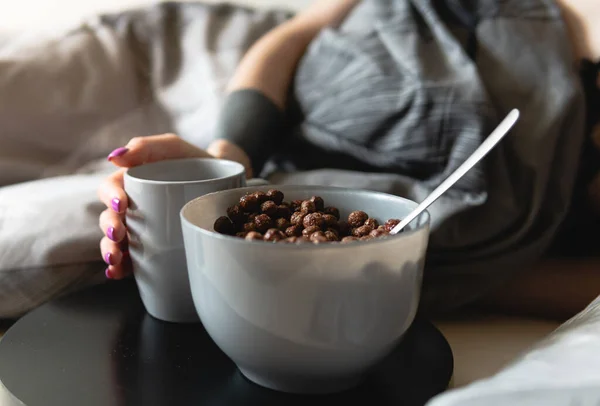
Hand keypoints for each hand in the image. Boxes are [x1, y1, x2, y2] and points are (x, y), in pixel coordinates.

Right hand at [97, 134, 251, 279]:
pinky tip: (117, 273)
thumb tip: (115, 157)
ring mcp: (140, 228)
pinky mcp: (153, 246)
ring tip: (116, 259)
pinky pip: (132, 259)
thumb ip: (147, 146)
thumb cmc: (194, 160)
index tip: (122, 204)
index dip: (109, 196)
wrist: (225, 181)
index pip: (109, 188)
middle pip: (109, 217)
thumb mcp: (173, 148)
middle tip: (119, 235)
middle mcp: (131, 206)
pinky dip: (121, 267)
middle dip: (109, 228)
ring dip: (110, 251)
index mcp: (131, 182)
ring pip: (116, 241)